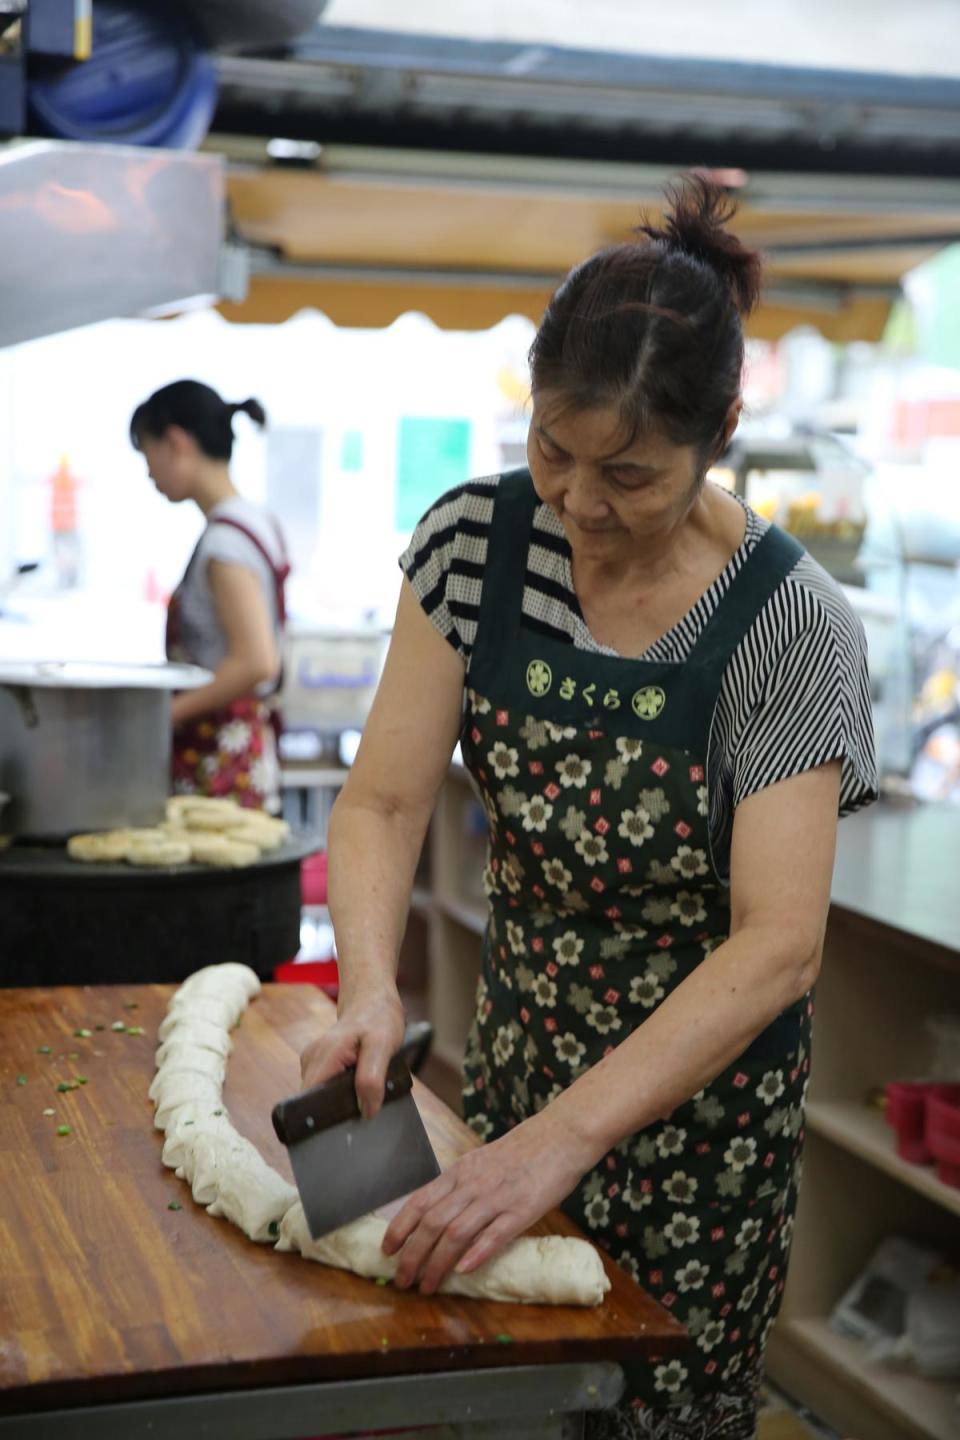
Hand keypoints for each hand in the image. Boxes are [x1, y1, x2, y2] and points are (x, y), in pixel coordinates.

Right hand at [300, 986, 404, 1117]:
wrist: (373, 1000)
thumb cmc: (379, 1018)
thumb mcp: (382, 1047)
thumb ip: (371, 1079)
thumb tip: (366, 1111)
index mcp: (323, 1056)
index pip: (308, 1100)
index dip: (322, 1118)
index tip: (342, 1126)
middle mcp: (311, 1059)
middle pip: (312, 1101)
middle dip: (334, 1111)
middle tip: (362, 1110)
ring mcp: (313, 1061)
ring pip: (318, 1096)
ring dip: (338, 1102)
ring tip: (361, 1095)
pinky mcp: (318, 1063)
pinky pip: (323, 1087)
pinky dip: (338, 1092)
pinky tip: (356, 1087)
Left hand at [382, 1107, 593, 1294]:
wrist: (559, 1136)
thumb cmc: (521, 1151)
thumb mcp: (482, 1162)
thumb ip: (462, 1185)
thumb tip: (441, 1213)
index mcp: (460, 1172)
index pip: (420, 1201)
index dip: (400, 1227)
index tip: (387, 1250)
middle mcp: (472, 1185)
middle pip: (432, 1223)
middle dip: (412, 1255)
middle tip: (402, 1280)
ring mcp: (496, 1198)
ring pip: (456, 1233)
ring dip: (437, 1263)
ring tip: (426, 1286)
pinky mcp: (521, 1210)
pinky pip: (494, 1234)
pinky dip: (476, 1253)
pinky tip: (463, 1271)